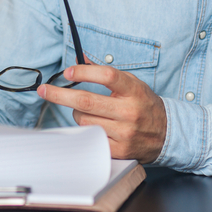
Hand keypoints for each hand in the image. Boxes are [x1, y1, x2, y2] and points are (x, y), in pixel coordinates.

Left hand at [37, 64, 166, 162]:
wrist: (167, 133)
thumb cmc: (144, 104)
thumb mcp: (131, 83)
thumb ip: (106, 72)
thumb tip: (79, 61)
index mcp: (133, 90)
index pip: (107, 76)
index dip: (84, 72)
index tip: (67, 72)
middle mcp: (129, 111)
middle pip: (86, 101)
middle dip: (60, 94)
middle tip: (44, 90)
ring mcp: (124, 132)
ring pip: (84, 120)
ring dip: (77, 113)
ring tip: (87, 111)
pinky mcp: (120, 150)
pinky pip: (90, 138)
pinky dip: (85, 129)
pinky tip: (91, 124)